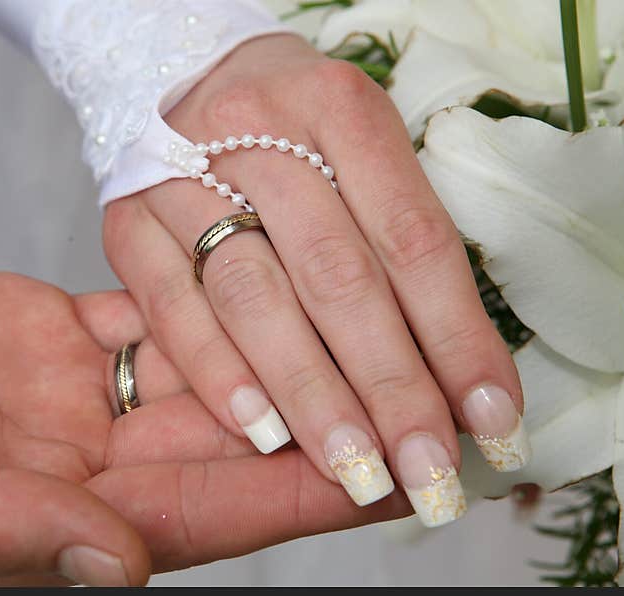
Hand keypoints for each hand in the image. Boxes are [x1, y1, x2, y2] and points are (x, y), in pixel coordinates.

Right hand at [0, 221, 406, 584]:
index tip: (385, 479)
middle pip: (221, 456)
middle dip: (317, 432)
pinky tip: (274, 292)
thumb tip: (109, 568)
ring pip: (199, 384)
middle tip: (414, 408)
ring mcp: (65, 404)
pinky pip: (153, 324)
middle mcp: (68, 474)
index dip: (290, 504)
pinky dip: (213, 310)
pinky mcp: (50, 340)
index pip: (192, 524)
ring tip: (369, 347)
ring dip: (283, 366)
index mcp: (30, 528)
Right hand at [104, 34, 527, 524]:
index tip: (495, 420)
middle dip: (389, 385)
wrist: (199, 96)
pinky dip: (217, 371)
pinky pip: (172, 304)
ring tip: (354, 469)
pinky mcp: (129, 220)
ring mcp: (180, 174)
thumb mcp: (367, 168)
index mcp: (340, 109)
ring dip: (309, 392)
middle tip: (428, 471)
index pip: (413, 238)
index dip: (458, 337)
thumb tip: (467, 389)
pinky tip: (259, 432)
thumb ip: (407, 261)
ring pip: (254, 294)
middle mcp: (257, 130)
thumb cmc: (302, 145)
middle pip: (335, 273)